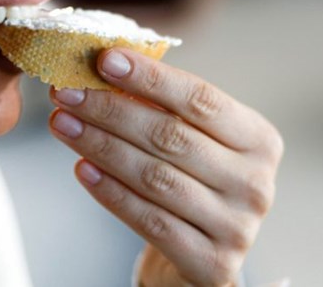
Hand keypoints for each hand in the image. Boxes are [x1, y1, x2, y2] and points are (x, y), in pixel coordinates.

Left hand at [48, 48, 283, 286]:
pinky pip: (150, 220)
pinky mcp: (212, 263)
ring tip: (63, 124)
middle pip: (172, 136)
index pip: (201, 99)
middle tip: (67, 92)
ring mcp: (237, 226)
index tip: (104, 59)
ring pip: (156, 177)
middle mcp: (256, 182)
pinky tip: (82, 169)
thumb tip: (107, 64)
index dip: (151, 77)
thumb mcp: (193, 141)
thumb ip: (162, 107)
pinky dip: (111, 192)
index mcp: (259, 140)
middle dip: (111, 110)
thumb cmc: (192, 184)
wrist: (203, 257)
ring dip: (101, 146)